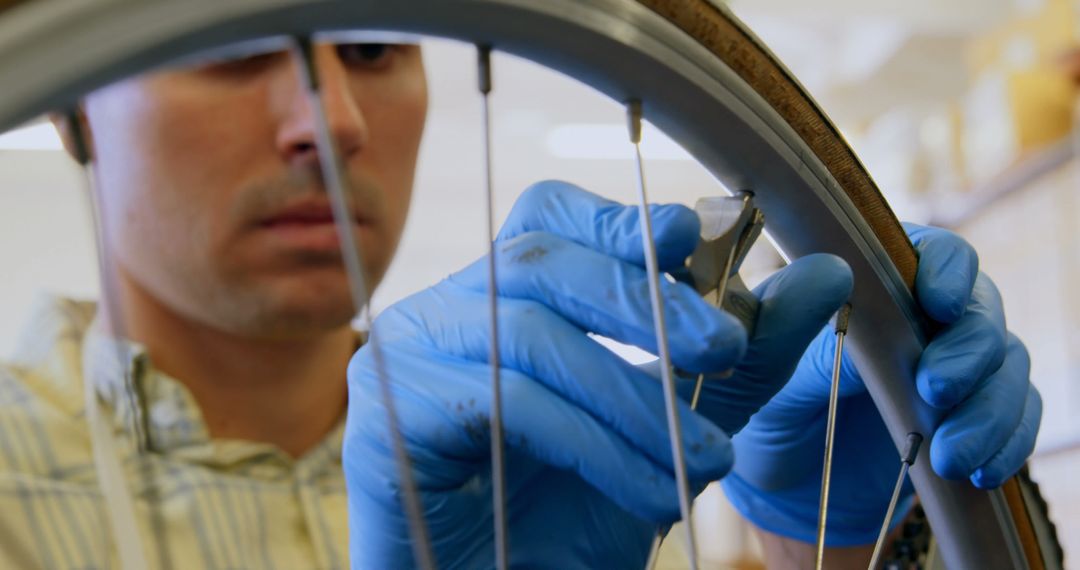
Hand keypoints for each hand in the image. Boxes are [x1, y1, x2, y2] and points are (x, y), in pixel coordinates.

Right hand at [344, 181, 744, 567]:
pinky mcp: (386, 416)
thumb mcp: (668, 430)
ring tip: (706, 458)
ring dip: (633, 397)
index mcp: (498, 296)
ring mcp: (405, 357)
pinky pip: (503, 404)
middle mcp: (443, 309)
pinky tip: (649, 491)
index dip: (618, 219)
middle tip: (727, 345)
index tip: (694, 237)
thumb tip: (824, 275)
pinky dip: (592, 444)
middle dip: (643, 299)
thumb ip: (734, 360)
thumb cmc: (568, 517)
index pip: (548, 218)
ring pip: (531, 336)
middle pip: (540, 260)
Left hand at [721, 224, 1041, 545]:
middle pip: (981, 310)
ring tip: (950, 455)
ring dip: (990, 408)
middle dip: (969, 350)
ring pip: (1008, 366)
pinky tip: (981, 471)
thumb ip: (800, 328)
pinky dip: (1007, 443)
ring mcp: (956, 368)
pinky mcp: (972, 420)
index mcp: (875, 284)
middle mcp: (925, 318)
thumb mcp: (766, 370)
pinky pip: (1016, 420)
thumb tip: (833, 273)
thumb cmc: (766, 409)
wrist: (781, 487)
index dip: (948, 268)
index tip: (938, 302)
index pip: (932, 252)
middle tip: (934, 389)